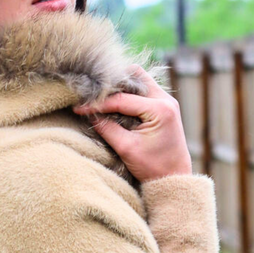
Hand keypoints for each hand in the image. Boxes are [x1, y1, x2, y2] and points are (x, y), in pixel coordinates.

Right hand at [72, 65, 191, 182]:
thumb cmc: (153, 167)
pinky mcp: (164, 106)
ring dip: (121, 87)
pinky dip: (129, 93)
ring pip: (139, 80)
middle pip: (135, 75)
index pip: (122, 99)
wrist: (174, 178)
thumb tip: (88, 113)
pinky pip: (143, 90)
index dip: (98, 103)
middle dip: (113, 83)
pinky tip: (115, 103)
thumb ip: (106, 128)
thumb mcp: (126, 148)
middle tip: (94, 95)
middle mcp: (166, 100)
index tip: (79, 108)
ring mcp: (167, 101)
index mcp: (160, 109)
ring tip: (103, 99)